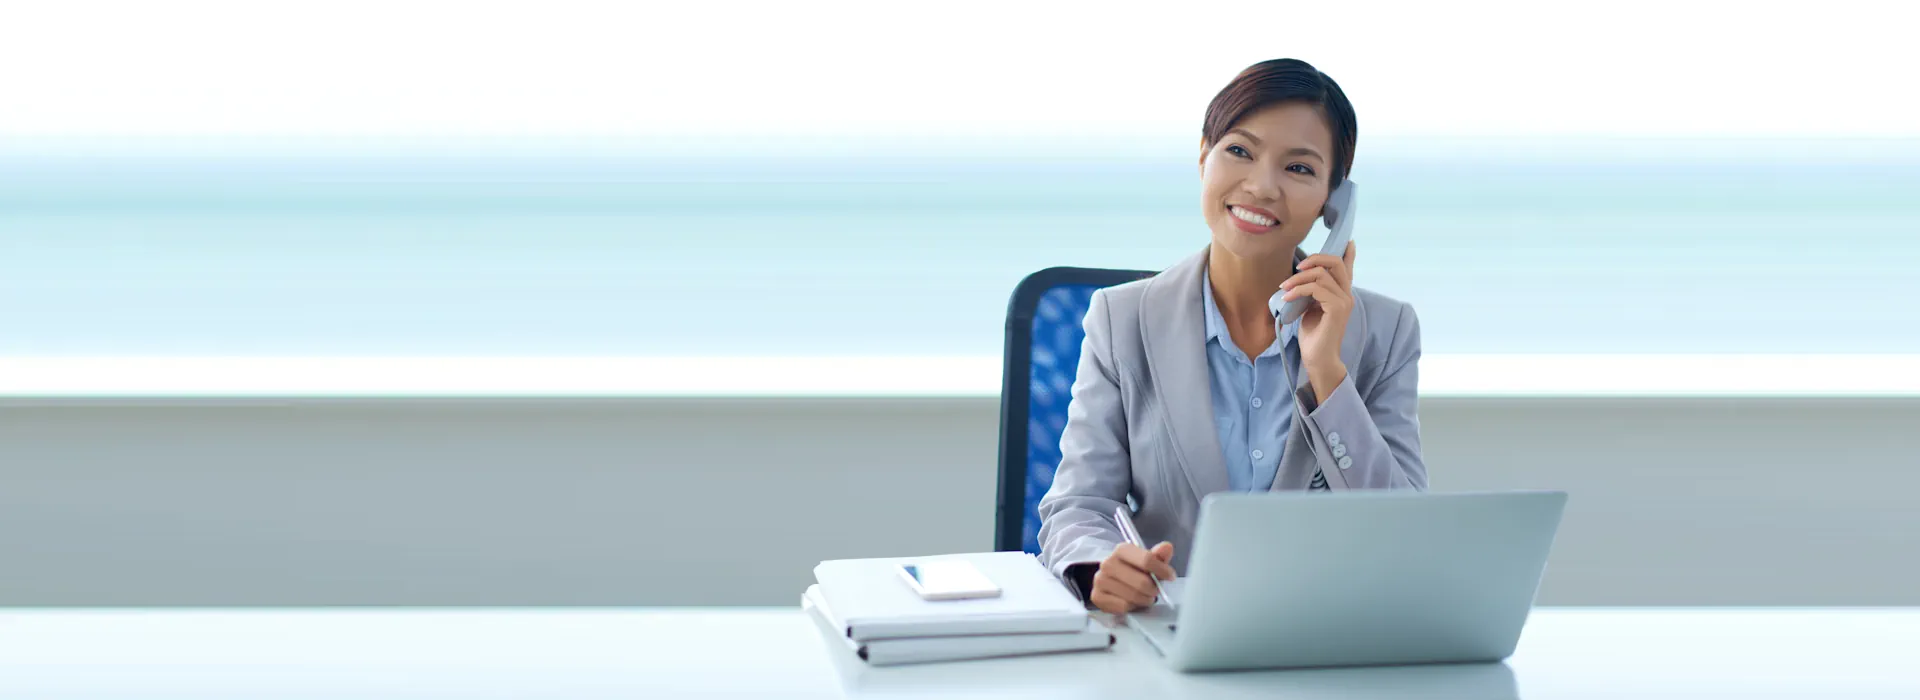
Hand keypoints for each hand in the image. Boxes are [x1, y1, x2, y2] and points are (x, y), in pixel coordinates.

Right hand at [1090, 542, 1176, 614]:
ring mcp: (1100, 580)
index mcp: (1121, 550)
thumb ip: (1159, 555)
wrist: (1112, 581)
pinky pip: (1123, 606)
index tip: (1170, 576)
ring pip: (1133, 596)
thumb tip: (1167, 547)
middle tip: (1155, 590)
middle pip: (1142, 582)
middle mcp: (1108, 563)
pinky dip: (1132, 606)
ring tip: (1145, 596)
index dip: (1162, 570)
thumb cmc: (1133, 570)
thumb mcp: (1148, 561)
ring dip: (1144, 599)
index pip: (1146, 560)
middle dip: (1154, 589)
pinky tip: (1131, 601)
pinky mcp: (1097, 597)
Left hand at [1279, 241, 1355, 400]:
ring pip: (1322, 275)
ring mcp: (1344, 301)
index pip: (1348, 267)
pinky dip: (1299, 290)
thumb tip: (1302, 276)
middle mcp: (1347, 294)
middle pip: (1335, 262)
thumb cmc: (1313, 335)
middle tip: (1295, 268)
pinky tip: (1287, 297)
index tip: (1348, 240)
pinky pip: (1317, 289)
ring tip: (1284, 288)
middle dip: (1314, 259)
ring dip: (1298, 279)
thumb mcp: (1310, 306)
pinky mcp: (1337, 309)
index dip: (1348, 253)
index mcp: (1341, 293)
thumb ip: (1313, 291)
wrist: (1317, 358)